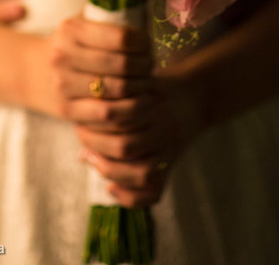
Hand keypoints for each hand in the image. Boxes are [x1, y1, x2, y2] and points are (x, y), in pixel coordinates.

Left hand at [74, 69, 202, 207]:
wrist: (198, 95)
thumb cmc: (158, 86)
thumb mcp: (138, 82)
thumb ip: (113, 99)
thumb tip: (81, 125)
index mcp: (156, 104)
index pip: (119, 119)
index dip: (94, 123)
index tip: (80, 119)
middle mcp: (166, 128)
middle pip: (126, 147)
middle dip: (96, 146)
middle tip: (82, 138)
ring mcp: (171, 150)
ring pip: (140, 173)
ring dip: (110, 170)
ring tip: (92, 159)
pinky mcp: (172, 166)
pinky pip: (155, 191)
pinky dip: (130, 196)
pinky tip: (111, 188)